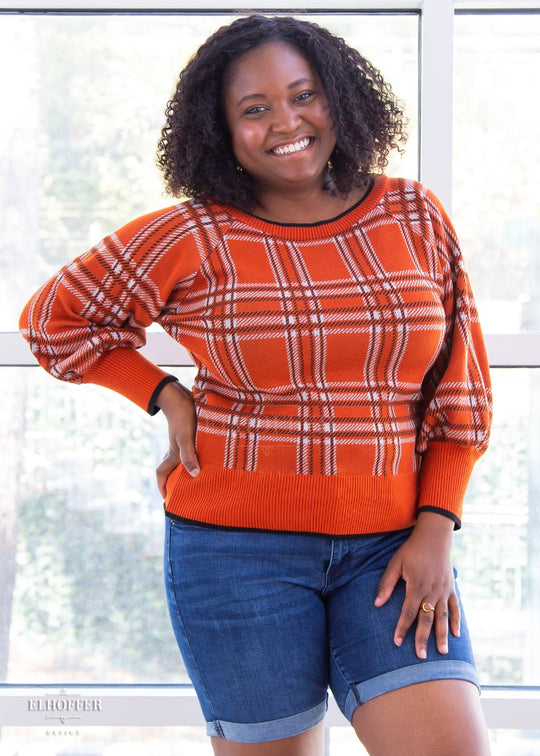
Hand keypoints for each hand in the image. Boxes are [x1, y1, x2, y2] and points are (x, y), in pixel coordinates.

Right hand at [155, 380, 199, 497]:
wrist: (182, 397)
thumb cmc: (183, 418)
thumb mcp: (186, 438)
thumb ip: (189, 456)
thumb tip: (195, 475)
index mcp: (172, 454)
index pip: (162, 474)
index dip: (163, 487)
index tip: (166, 498)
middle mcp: (176, 450)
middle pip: (173, 470)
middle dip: (178, 482)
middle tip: (188, 493)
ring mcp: (183, 443)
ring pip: (184, 460)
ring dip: (190, 469)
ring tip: (202, 479)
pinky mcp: (191, 435)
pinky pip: (193, 451)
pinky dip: (198, 458)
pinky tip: (211, 459)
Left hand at [374, 511, 459, 658]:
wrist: (433, 537)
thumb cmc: (411, 550)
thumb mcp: (395, 564)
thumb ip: (386, 584)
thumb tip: (377, 603)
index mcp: (416, 586)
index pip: (408, 612)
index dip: (402, 628)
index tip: (397, 642)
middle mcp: (432, 592)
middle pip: (426, 620)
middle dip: (423, 639)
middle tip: (420, 657)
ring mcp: (444, 591)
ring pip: (442, 617)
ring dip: (442, 635)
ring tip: (442, 652)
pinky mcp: (451, 588)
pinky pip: (455, 608)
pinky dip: (456, 621)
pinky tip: (456, 634)